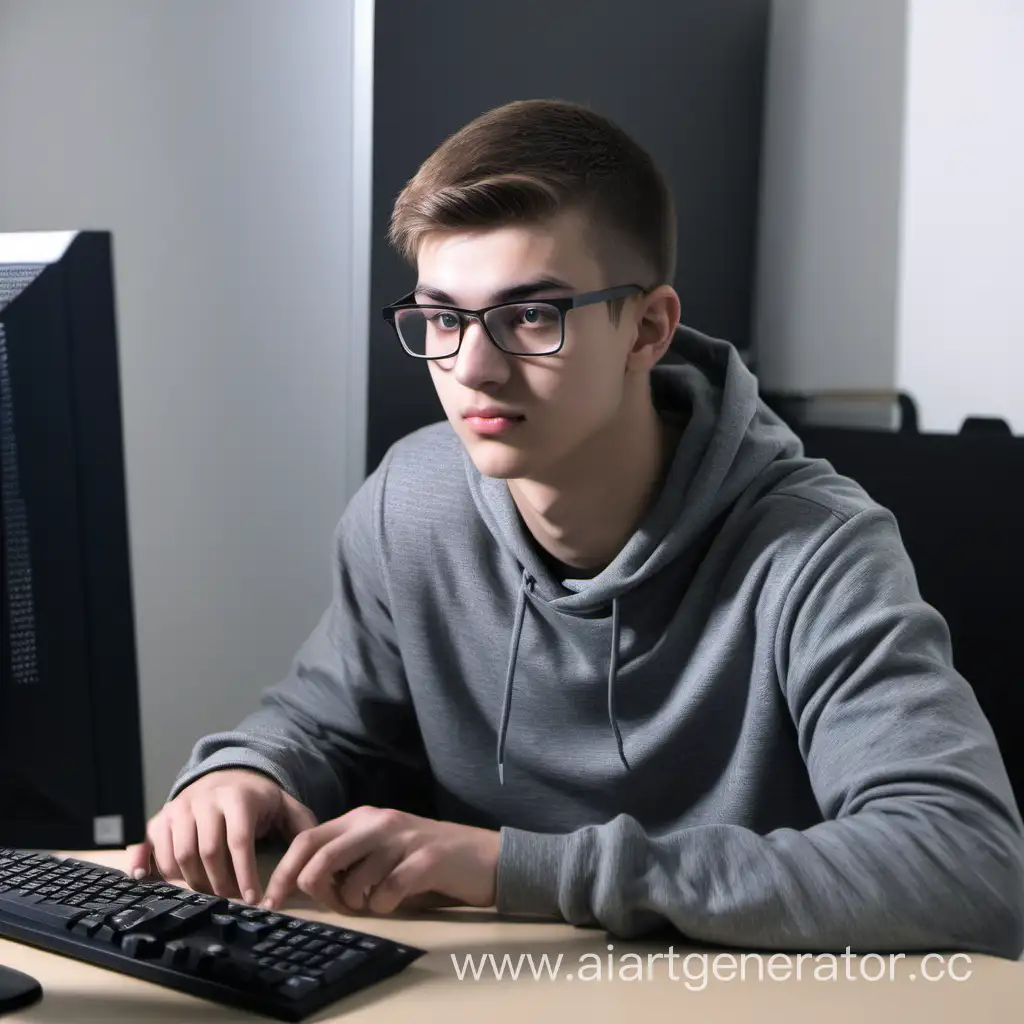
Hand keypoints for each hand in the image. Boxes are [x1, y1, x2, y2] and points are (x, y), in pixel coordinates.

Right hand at [125, 769, 316, 903]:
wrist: (227, 775)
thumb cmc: (258, 801)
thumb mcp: (285, 807)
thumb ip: (302, 828)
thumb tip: (310, 857)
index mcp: (238, 797)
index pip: (238, 840)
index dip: (245, 874)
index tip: (253, 899)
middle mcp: (205, 800)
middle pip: (207, 852)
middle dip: (221, 883)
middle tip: (232, 899)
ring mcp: (180, 808)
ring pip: (179, 854)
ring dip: (194, 882)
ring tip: (211, 894)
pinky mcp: (161, 817)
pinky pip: (147, 844)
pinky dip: (146, 864)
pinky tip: (149, 880)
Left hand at [260, 806, 499, 914]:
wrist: (481, 855)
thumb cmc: (424, 857)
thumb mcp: (379, 849)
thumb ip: (346, 857)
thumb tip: (304, 883)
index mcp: (362, 818)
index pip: (307, 840)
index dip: (284, 872)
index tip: (272, 902)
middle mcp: (378, 822)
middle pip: (320, 860)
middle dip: (318, 894)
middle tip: (338, 907)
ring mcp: (402, 838)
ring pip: (353, 884)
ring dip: (359, 905)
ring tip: (380, 899)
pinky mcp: (426, 858)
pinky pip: (387, 894)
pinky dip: (387, 907)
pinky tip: (401, 898)